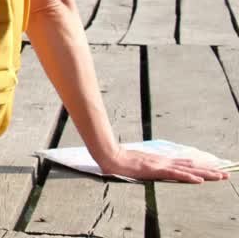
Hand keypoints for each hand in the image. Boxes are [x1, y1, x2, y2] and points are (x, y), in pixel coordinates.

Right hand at [97, 148, 230, 182]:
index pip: (183, 164)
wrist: (110, 156)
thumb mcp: (135, 163)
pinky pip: (176, 174)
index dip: (198, 167)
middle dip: (209, 170)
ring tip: (221, 176)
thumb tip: (146, 167)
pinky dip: (188, 177)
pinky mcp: (156, 170)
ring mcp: (161, 165)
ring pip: (188, 170)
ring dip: (206, 173)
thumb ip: (143, 165)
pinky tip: (199, 180)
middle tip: (225, 173)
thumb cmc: (119, 160)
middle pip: (191, 166)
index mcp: (160, 161)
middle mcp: (164, 162)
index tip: (212, 168)